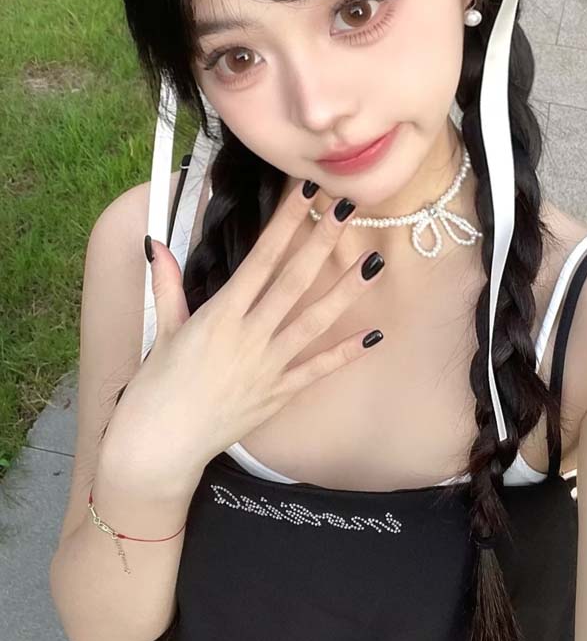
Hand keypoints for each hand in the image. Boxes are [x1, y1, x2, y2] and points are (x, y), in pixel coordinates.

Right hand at [102, 183, 385, 491]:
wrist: (159, 447)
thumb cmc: (157, 389)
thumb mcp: (163, 330)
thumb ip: (168, 284)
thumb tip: (157, 245)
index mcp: (220, 315)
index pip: (261, 257)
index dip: (286, 222)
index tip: (305, 193)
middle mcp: (249, 336)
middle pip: (294, 280)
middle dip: (323, 241)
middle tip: (348, 207)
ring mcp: (268, 367)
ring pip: (314, 321)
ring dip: (346, 291)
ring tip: (375, 263)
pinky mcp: (278, 395)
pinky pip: (317, 371)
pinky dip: (345, 354)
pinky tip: (373, 335)